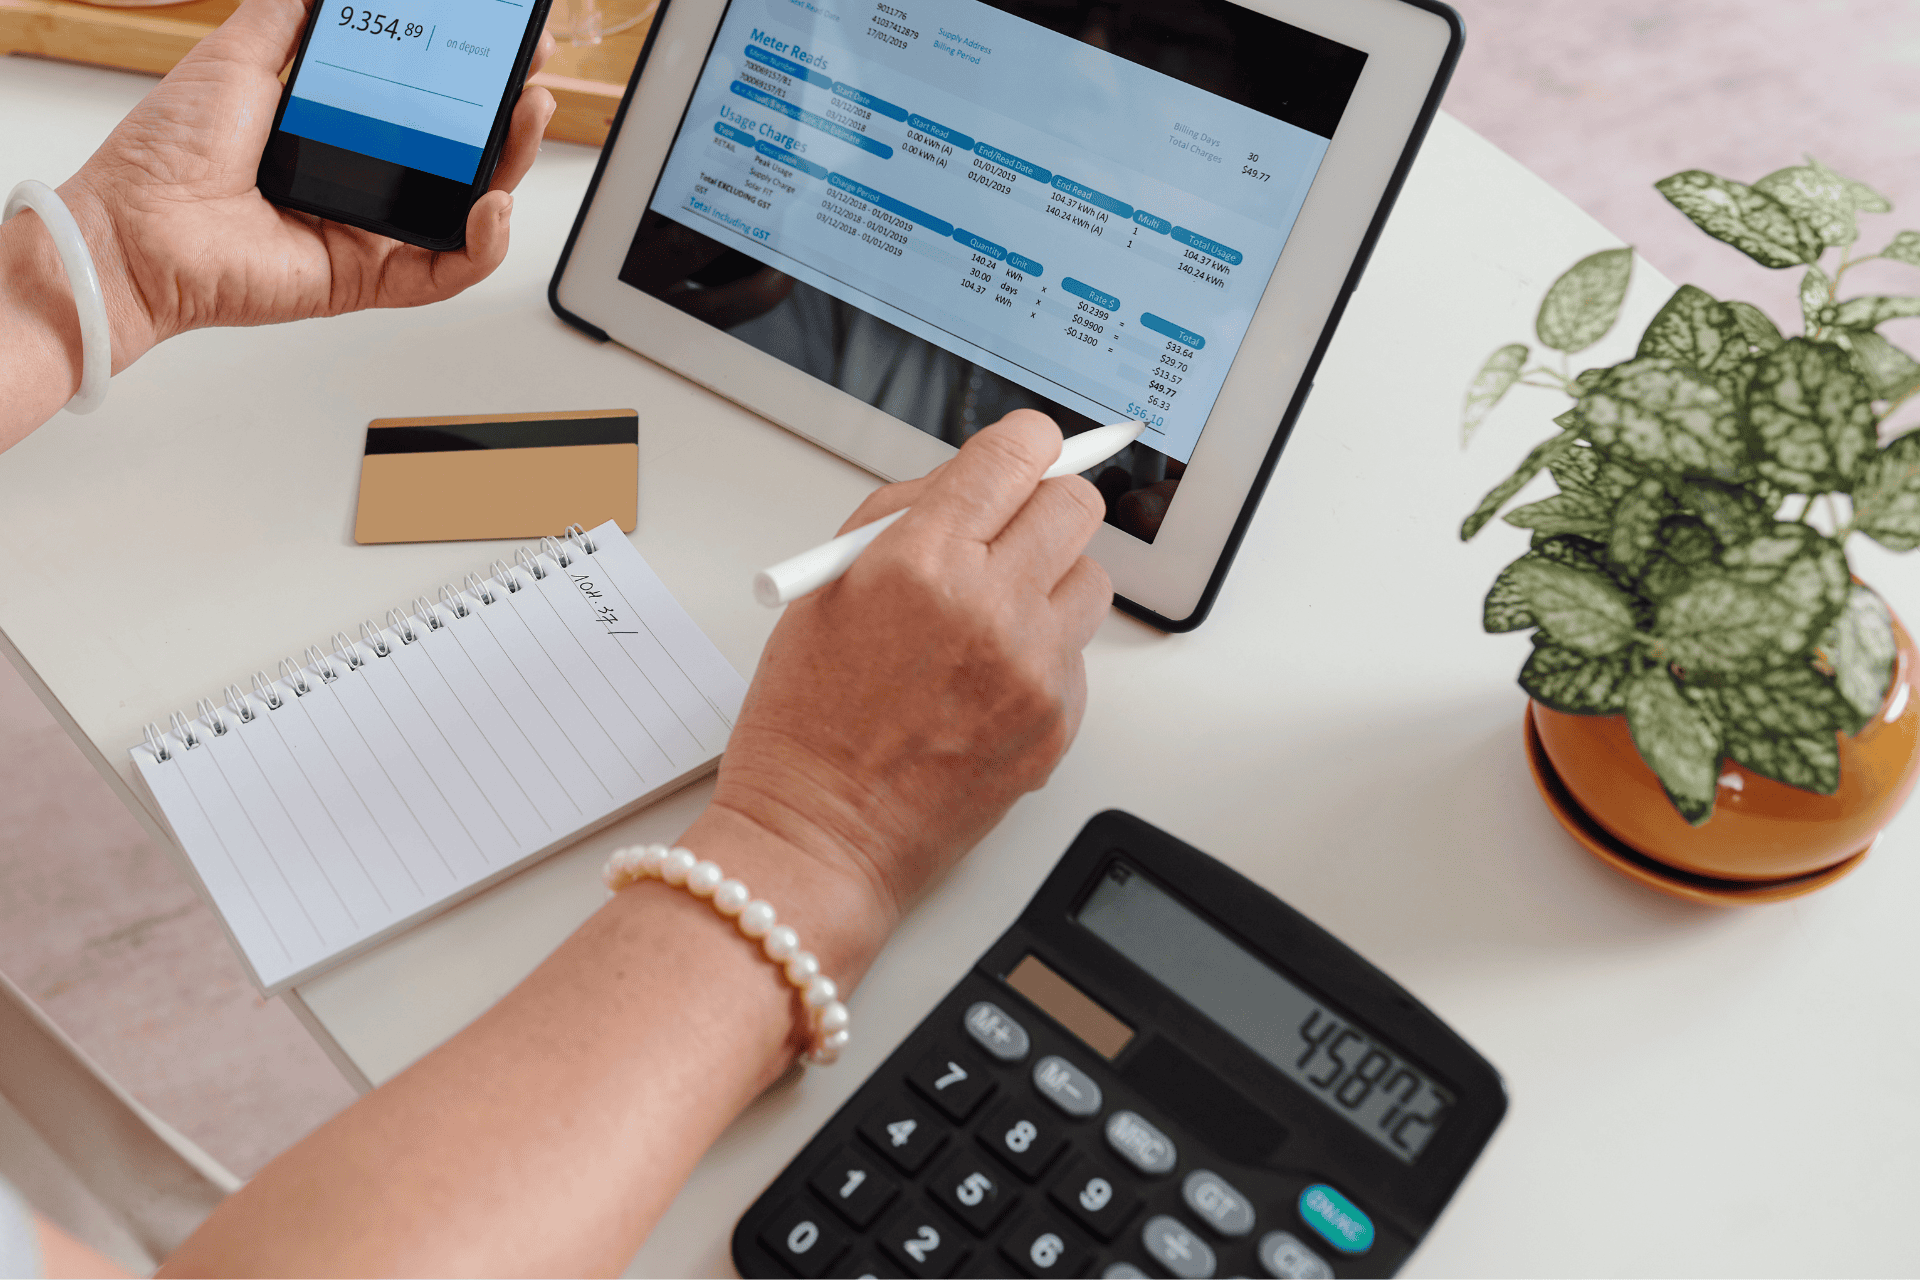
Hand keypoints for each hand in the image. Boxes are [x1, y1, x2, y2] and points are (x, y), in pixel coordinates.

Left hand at [59, 0, 555, 369]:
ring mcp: (372, 233)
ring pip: (469, 210)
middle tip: (529, 73)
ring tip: (527, 117)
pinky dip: (481, 243)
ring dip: (510, 165)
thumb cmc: (166, 157)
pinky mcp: (371, 278)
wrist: (135, 228)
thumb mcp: (238, 56)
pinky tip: (490, 204)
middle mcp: (363, 184)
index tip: (497, 38)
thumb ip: (290, 16)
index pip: (425, 104)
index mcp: (338, 132)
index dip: (468, 74)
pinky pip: (447, 269)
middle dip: (507, 114)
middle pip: (462, 155)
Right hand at [703, 410, 1111, 962]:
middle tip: (1010, 528)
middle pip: (1076, 504)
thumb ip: (905, 516)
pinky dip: (1043, 654)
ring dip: (1050, 581)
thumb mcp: (825, 586)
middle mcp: (989, 608)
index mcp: (921, 560)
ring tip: (991, 616)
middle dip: (1043, 505)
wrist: (821, 837)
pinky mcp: (1057, 721)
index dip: (1024, 445)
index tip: (1021, 453)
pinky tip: (985, 681)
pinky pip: (1077, 654)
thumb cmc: (808, 720)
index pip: (1018, 454)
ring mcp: (1032, 669)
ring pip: (1090, 579)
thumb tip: (976, 479)